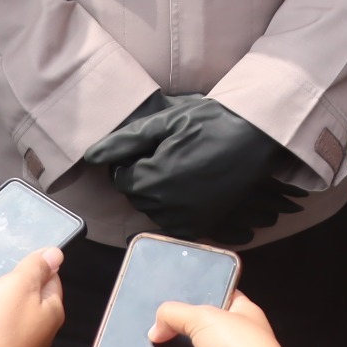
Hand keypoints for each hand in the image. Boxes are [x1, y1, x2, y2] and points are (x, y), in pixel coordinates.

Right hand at [0, 246, 63, 346]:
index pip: (52, 280)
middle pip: (31, 299)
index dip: (35, 268)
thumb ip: (36, 267)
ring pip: (11, 315)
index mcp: (53, 312)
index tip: (16, 266)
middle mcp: (41, 332)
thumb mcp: (20, 284)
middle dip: (13, 288)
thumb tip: (56, 254)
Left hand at [86, 95, 296, 243]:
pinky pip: (176, 222)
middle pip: (137, 196)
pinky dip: (175, 207)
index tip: (147, 147)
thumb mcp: (164, 122)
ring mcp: (188, 219)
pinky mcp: (205, 225)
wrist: (255, 136)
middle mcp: (167, 206)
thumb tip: (91, 156)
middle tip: (164, 153)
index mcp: (153, 180)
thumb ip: (125, 141)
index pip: (121, 179)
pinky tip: (188, 187)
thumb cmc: (209, 122)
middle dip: (142, 176)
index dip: (128, 161)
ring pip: (155, 209)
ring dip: (158, 192)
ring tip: (178, 166)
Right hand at [150, 292, 301, 346]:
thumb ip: (175, 314)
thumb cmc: (239, 344)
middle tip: (156, 318)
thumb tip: (154, 330)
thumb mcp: (203, 315)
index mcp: (243, 312)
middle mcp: (235, 336)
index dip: (199, 292)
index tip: (174, 291)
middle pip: (200, 323)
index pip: (219, 295)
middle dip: (180, 322)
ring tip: (151, 340)